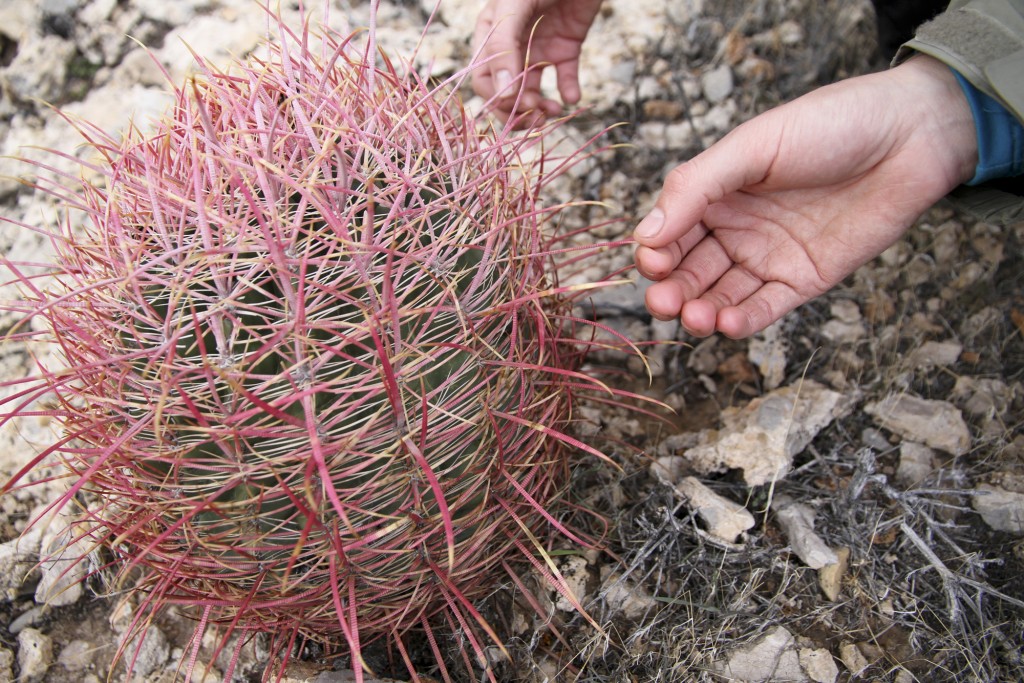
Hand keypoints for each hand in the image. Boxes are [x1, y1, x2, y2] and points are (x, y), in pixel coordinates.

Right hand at [471, 0, 602, 122]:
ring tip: (554, 110)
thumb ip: (505, 47)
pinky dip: (568, 92)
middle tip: (536, 120)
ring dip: (541, 107)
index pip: (484, 79)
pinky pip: (564, 78)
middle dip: (518, 109)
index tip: (517, 104)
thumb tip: (503, 94)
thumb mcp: (514, 7)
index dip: (497, 98)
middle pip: (507, 91)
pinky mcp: (565, 47)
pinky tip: (573, 97)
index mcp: (491, 35)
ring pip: (533, 90)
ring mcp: (539, 47)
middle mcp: (512, 46)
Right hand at [633, 56, 977, 338]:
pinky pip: (764, 307)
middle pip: (689, 271)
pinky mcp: (803, 280)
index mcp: (716, 192)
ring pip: (721, 295)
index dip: (655, 251)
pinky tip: (728, 324)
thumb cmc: (830, 125)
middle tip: (663, 303)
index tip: (651, 262)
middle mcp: (736, 228)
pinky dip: (743, 320)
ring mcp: (768, 257)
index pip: (669, 232)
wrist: (910, 136)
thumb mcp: (753, 146)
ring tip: (695, 318)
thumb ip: (697, 187)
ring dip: (701, 312)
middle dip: (671, 290)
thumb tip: (644, 233)